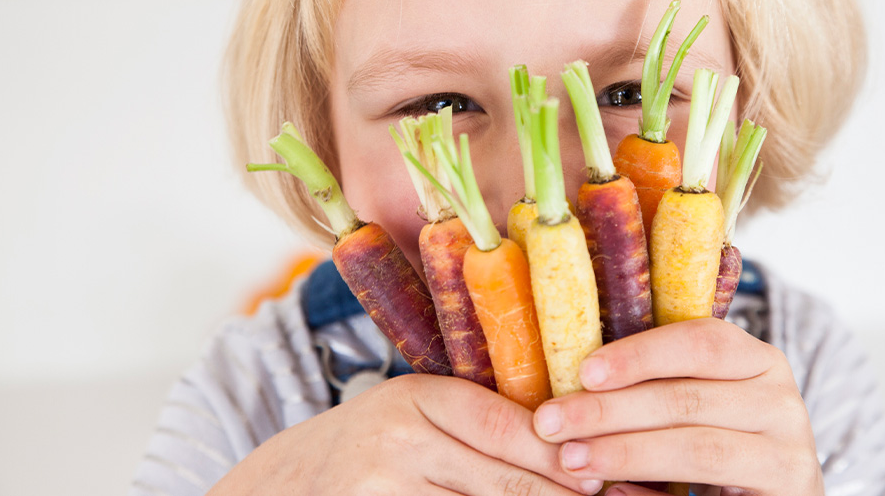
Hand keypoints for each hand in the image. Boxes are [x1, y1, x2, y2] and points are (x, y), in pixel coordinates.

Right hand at [209, 373, 603, 494]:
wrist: (285, 484)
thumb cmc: (368, 442)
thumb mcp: (413, 411)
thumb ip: (476, 418)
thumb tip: (565, 439)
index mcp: (414, 398)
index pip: (504, 426)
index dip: (559, 453)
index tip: (598, 471)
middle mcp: (398, 444)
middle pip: (504, 479)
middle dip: (560, 495)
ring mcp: (385, 492)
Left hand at [531, 318, 822, 495]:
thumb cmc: (717, 444)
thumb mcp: (694, 405)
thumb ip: (654, 386)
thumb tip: (572, 375)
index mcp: (757, 361)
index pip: (700, 342)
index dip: (640, 355)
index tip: (583, 372)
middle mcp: (781, 400)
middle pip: (688, 397)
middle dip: (610, 409)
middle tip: (550, 422)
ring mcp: (789, 451)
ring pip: (697, 447)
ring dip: (625, 452)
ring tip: (572, 458)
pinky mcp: (787, 492)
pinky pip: (712, 490)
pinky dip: (655, 493)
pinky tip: (616, 492)